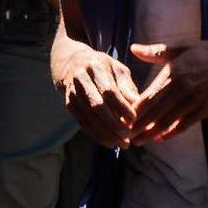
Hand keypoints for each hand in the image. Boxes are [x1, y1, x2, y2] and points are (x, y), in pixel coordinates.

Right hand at [50, 28, 139, 148]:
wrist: (72, 63)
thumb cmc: (103, 68)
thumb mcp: (117, 70)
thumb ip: (127, 87)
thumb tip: (138, 106)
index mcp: (95, 66)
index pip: (108, 90)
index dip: (121, 106)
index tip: (134, 119)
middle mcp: (81, 78)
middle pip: (96, 105)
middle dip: (114, 124)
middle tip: (129, 137)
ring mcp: (72, 92)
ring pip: (88, 117)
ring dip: (105, 134)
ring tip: (122, 144)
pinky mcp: (69, 104)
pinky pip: (82, 123)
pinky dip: (96, 135)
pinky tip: (109, 142)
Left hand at [129, 39, 207, 141]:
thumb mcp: (182, 47)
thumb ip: (156, 52)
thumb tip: (133, 48)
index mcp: (172, 73)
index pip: (147, 96)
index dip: (133, 110)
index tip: (120, 118)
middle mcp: (181, 89)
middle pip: (154, 112)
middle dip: (138, 126)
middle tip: (124, 136)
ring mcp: (194, 100)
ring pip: (168, 121)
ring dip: (151, 133)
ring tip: (139, 142)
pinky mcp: (206, 109)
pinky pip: (186, 124)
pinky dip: (173, 132)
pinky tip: (162, 138)